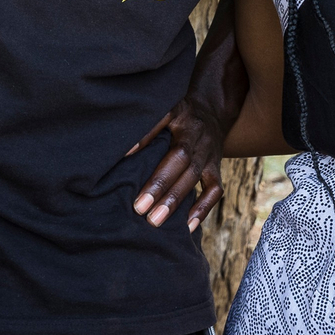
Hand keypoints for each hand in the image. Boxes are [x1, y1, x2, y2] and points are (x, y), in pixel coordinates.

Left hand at [129, 94, 228, 231]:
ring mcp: (209, 150)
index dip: (145, 138)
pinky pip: (215, 189)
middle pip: (181, 156)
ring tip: (155, 220)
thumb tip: (118, 150)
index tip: (125, 157)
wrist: (212, 110)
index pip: (162, 121)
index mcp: (180, 112)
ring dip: (175, 199)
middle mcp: (196, 131)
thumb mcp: (163, 108)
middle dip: (160, 183)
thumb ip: (145, 124)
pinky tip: (188, 226)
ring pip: (194, 175)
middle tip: (139, 206)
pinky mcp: (217, 166)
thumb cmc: (177, 114)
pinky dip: (203, 208)